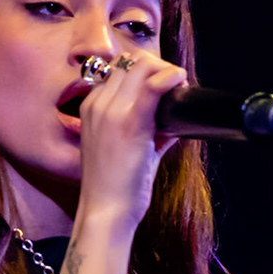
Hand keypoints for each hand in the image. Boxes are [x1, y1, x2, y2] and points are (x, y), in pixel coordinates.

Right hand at [74, 51, 185, 228]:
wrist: (105, 211)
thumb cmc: (115, 187)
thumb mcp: (127, 152)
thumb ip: (147, 132)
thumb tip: (170, 124)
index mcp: (91, 108)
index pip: (119, 69)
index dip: (146, 70)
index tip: (164, 85)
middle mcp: (97, 104)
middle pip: (130, 62)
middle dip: (158, 67)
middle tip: (176, 85)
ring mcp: (111, 111)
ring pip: (141, 66)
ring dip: (165, 71)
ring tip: (179, 87)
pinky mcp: (129, 123)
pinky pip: (152, 85)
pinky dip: (170, 77)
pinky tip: (180, 82)